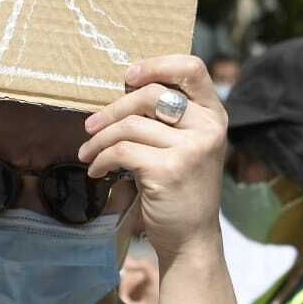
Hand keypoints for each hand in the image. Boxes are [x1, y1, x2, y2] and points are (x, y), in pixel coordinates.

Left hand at [78, 55, 226, 267]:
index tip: (128, 76)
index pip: (192, 68)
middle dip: (113, 109)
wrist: (191, 238)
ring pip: (130, 125)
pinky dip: (101, 159)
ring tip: (88, 153)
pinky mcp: (168, 170)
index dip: (157, 65)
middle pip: (150, 95)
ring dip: (99, 139)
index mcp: (214, 115)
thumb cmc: (183, 188)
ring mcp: (190, 149)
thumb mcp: (189, 145)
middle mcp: (208, 128)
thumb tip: (125, 88)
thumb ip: (171, 118)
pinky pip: (122, 151)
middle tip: (90, 125)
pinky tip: (96, 170)